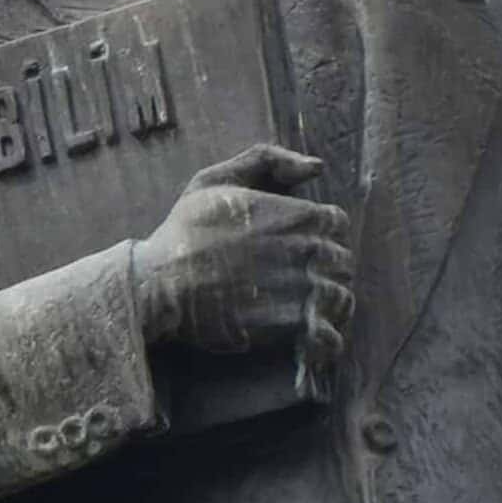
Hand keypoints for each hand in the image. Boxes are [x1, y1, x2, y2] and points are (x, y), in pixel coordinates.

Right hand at [131, 143, 354, 374]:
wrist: (159, 282)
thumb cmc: (185, 231)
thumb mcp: (216, 179)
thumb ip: (268, 160)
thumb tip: (316, 168)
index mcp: (298, 215)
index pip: (337, 225)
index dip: (319, 236)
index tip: (296, 247)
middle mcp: (309, 250)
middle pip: (342, 263)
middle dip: (323, 271)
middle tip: (294, 281)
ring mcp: (304, 289)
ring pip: (341, 299)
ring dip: (325, 305)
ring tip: (301, 311)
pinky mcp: (292, 326)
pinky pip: (331, 338)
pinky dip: (325, 342)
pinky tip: (305, 339)